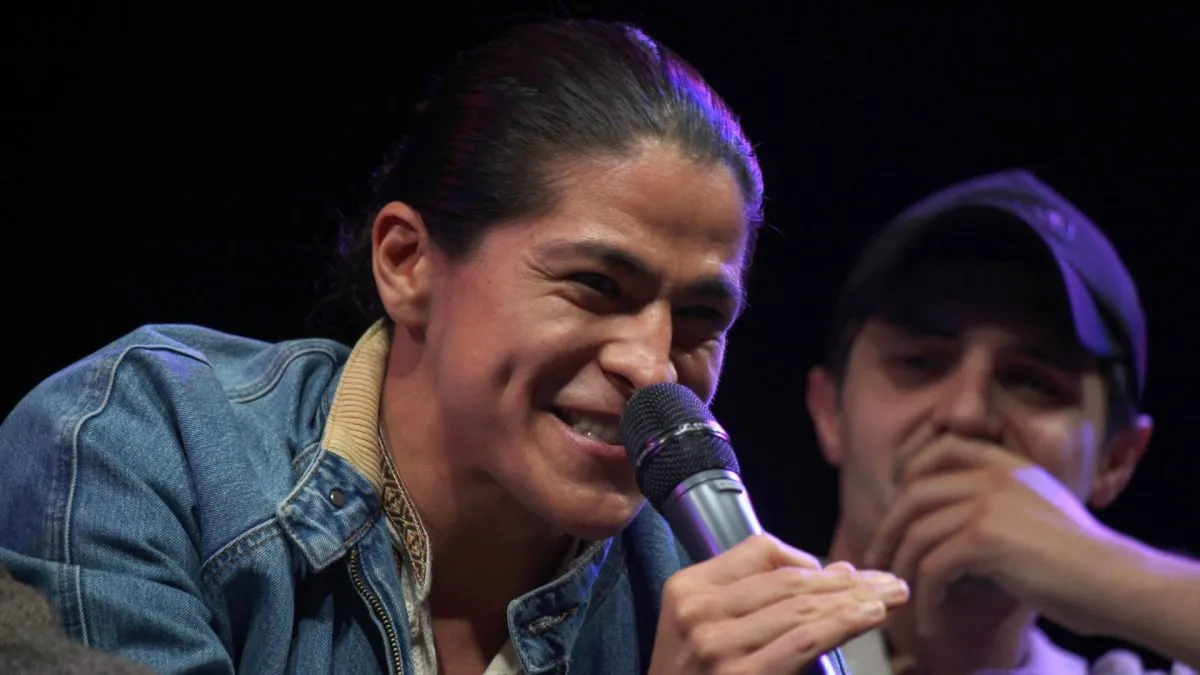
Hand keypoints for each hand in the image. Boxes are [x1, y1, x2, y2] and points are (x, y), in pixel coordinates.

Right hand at [650, 534, 909, 674]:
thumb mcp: (699, 628)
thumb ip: (753, 597)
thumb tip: (834, 572)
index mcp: (686, 587)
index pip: (760, 551)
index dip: (811, 559)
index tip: (847, 574)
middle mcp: (699, 611)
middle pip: (789, 579)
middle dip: (847, 579)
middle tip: (889, 583)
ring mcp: (717, 645)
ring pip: (802, 606)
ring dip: (856, 598)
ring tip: (890, 597)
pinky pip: (803, 640)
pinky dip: (842, 622)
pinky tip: (870, 615)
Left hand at [863, 435, 1126, 636]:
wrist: (1116, 581)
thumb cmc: (1081, 561)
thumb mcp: (1038, 510)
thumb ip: (998, 504)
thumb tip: (946, 524)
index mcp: (1007, 466)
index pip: (942, 449)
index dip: (909, 474)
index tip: (897, 507)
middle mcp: (994, 477)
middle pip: (915, 495)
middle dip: (890, 530)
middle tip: (879, 558)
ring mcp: (987, 504)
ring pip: (918, 534)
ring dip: (904, 570)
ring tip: (904, 596)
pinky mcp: (983, 539)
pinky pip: (933, 567)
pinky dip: (926, 598)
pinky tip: (930, 620)